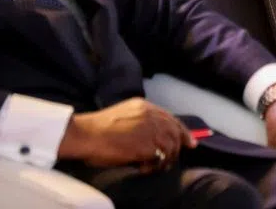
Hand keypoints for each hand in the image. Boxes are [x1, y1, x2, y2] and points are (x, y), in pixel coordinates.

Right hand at [57, 98, 194, 170]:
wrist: (85, 134)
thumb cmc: (98, 127)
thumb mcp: (124, 114)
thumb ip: (141, 119)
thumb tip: (153, 135)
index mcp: (145, 106)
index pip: (171, 119)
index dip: (182, 131)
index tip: (191, 141)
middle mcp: (151, 116)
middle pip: (175, 131)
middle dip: (179, 146)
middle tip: (173, 159)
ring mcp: (150, 130)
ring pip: (170, 146)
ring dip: (165, 159)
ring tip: (156, 167)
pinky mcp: (146, 146)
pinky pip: (158, 158)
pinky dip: (153, 166)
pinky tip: (144, 169)